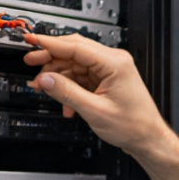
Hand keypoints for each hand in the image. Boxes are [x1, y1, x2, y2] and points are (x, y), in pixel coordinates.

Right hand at [21, 32, 173, 155]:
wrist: (148, 139)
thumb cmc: (133, 126)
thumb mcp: (94, 111)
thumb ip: (67, 93)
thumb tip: (46, 79)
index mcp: (114, 63)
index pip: (75, 46)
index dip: (50, 43)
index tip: (32, 40)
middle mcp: (114, 61)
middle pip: (74, 51)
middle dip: (50, 59)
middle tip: (30, 63)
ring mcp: (110, 70)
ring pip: (75, 64)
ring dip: (59, 77)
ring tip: (45, 89)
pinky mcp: (107, 79)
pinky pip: (81, 76)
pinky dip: (69, 87)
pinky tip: (65, 102)